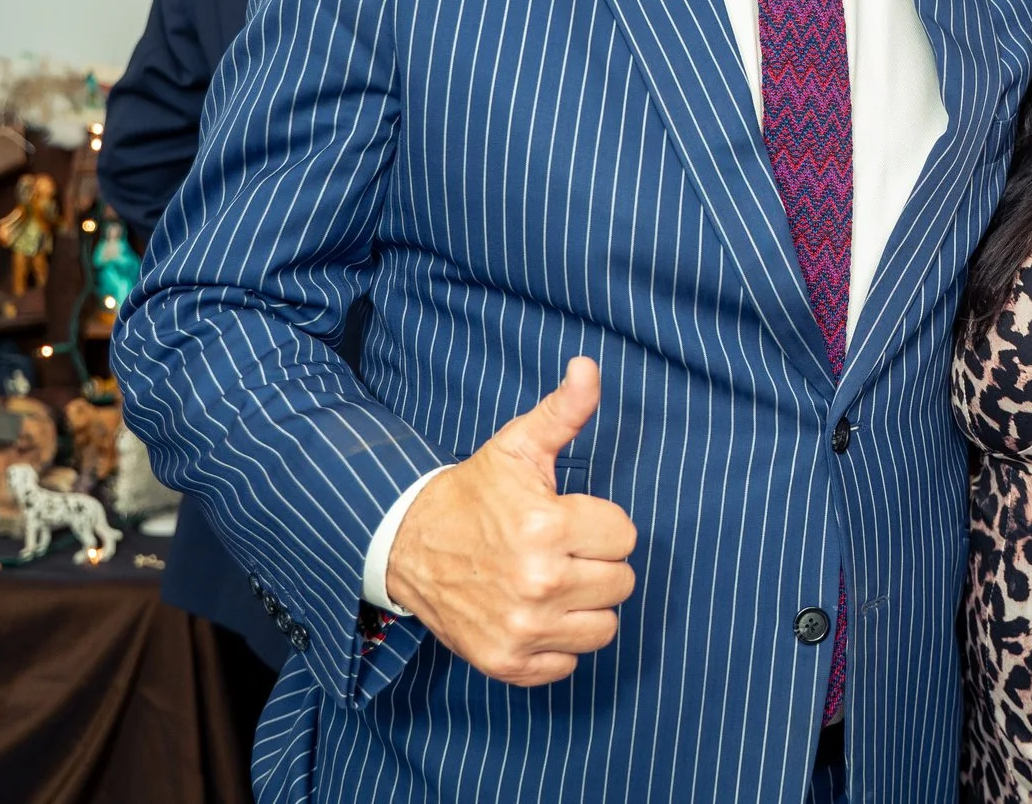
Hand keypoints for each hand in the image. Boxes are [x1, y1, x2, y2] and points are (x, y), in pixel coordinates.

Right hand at [386, 357, 637, 685]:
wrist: (406, 544)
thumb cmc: (474, 494)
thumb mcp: (517, 446)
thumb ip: (564, 410)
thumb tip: (589, 366)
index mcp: (547, 526)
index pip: (625, 536)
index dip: (601, 524)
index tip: (568, 519)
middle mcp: (538, 583)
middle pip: (621, 582)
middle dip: (597, 563)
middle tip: (560, 550)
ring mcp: (522, 628)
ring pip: (605, 627)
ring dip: (585, 606)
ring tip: (554, 582)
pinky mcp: (506, 661)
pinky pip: (569, 664)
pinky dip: (558, 644)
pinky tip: (537, 614)